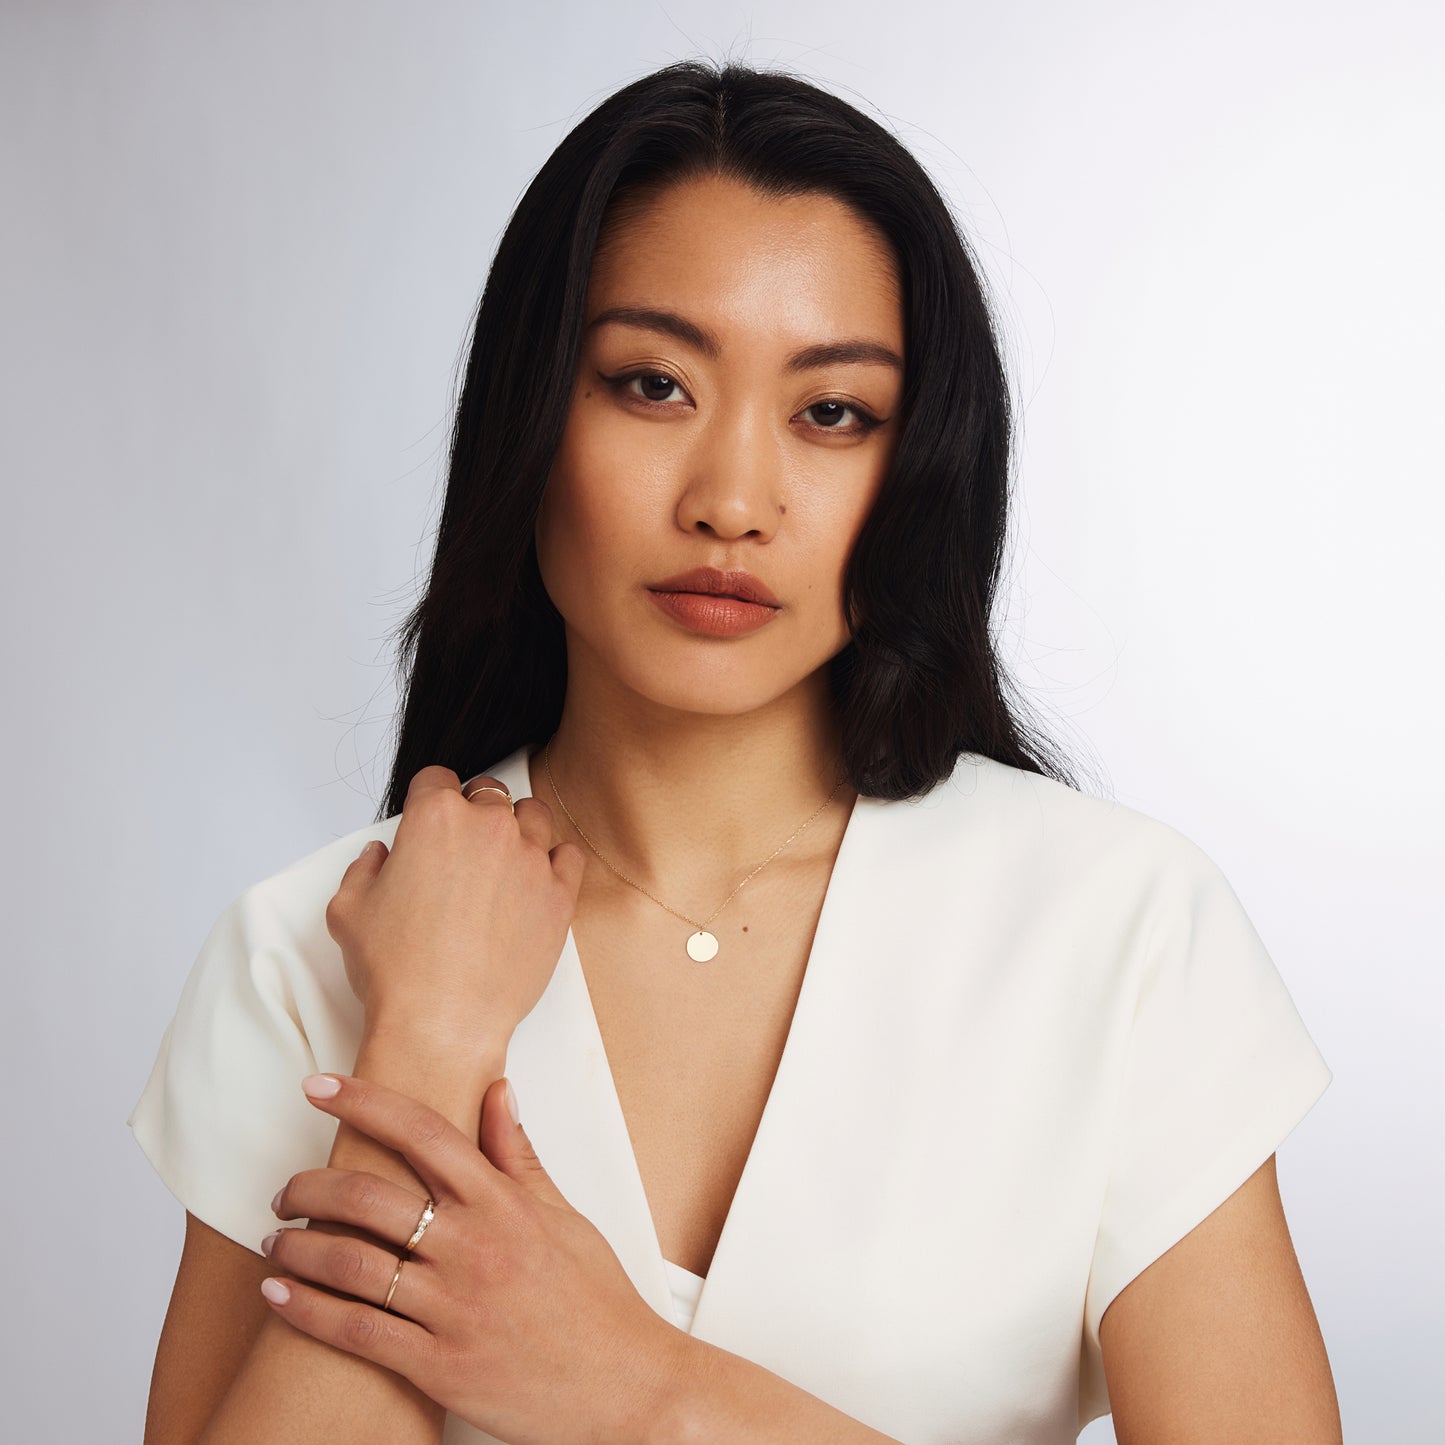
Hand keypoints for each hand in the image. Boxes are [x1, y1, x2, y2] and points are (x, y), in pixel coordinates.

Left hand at [260, 1072, 686, 1444]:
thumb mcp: (563, 1216)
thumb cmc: (596, 1298)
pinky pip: (356, 1332)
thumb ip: (518, 1154)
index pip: (422, 1132)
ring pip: (351, 1264)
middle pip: (369, 1196)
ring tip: (276, 1239)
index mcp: (503, 1203)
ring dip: (298, 1247)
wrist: (625, 1386)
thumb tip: (496, 1091)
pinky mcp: (439, 1366)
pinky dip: (307, 1309)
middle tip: (286, 1188)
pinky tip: (279, 1295)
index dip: (364, 1101)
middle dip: (310, 1185)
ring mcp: (454, 1308)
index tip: (319, 1086)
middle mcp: (474, 1246)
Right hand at [326, 764, 585, 1041]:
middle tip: (463, 847)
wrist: (443, 1020)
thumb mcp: (348, 909)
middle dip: (473, 812)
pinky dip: (554, 861)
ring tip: (502, 860)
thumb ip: (363, 868)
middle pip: (487, 793)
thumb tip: (380, 855)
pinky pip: (568, 855)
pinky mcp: (559, 893)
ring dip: (517, 828)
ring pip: (532, 815)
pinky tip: (536, 879)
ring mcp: (529, 857)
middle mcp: (487, 827)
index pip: (436, 779)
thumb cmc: (395, 970)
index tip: (430, 816)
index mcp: (434, 818)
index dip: (429, 797)